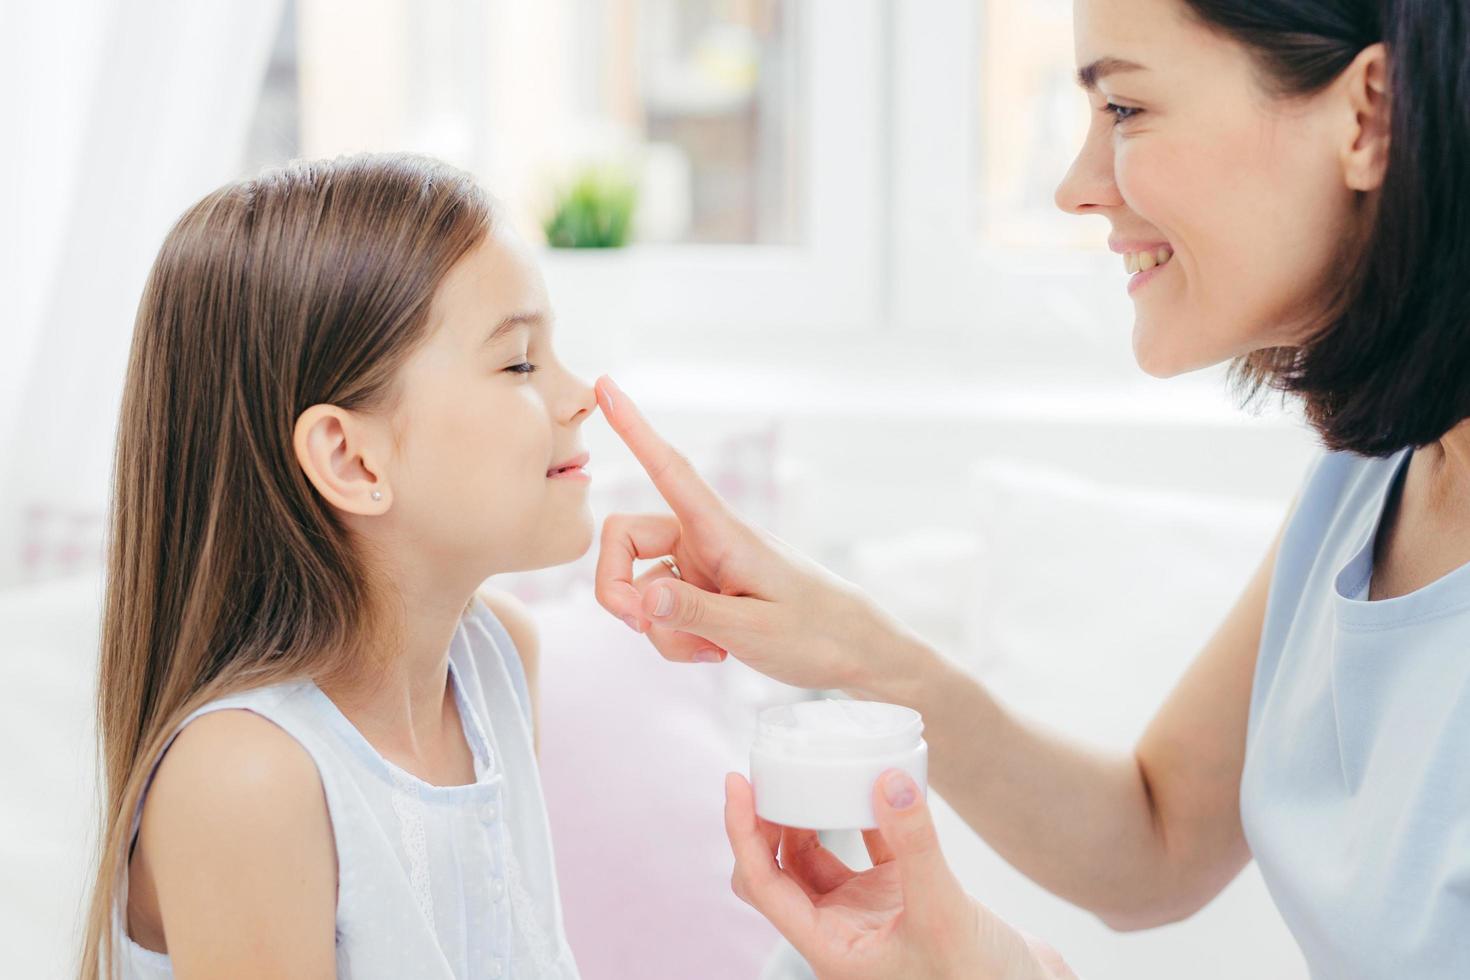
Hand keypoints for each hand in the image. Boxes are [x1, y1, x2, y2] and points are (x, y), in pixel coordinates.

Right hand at [592, 376, 911, 691]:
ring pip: (642, 587)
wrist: (857, 652)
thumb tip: (639, 596)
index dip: (634, 428)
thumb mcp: (755, 631)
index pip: (669, 468)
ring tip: (710, 651)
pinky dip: (674, 636)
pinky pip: (662, 610)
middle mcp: (706, 539)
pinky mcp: (703, 591)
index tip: (605, 385)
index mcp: (723, 532)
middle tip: (638, 625)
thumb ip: (693, 612)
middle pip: (625, 539)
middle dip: (616, 588)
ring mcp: (702, 565)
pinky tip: (713, 651)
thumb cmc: (817, 633)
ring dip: (658, 626)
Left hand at [724, 770, 1077, 979]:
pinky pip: (869, 850)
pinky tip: (874, 784)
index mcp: (831, 948)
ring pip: (817, 859)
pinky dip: (865, 818)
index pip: (762, 885)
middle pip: (778, 872)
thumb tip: (887, 777)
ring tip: (813, 771)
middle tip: (772, 772)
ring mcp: (870, 915)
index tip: (737, 782)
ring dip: (809, 818)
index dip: (742, 834)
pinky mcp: (903, 900)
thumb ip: (915, 845)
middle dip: (766, 824)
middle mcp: (841, 932)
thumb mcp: (945, 913)